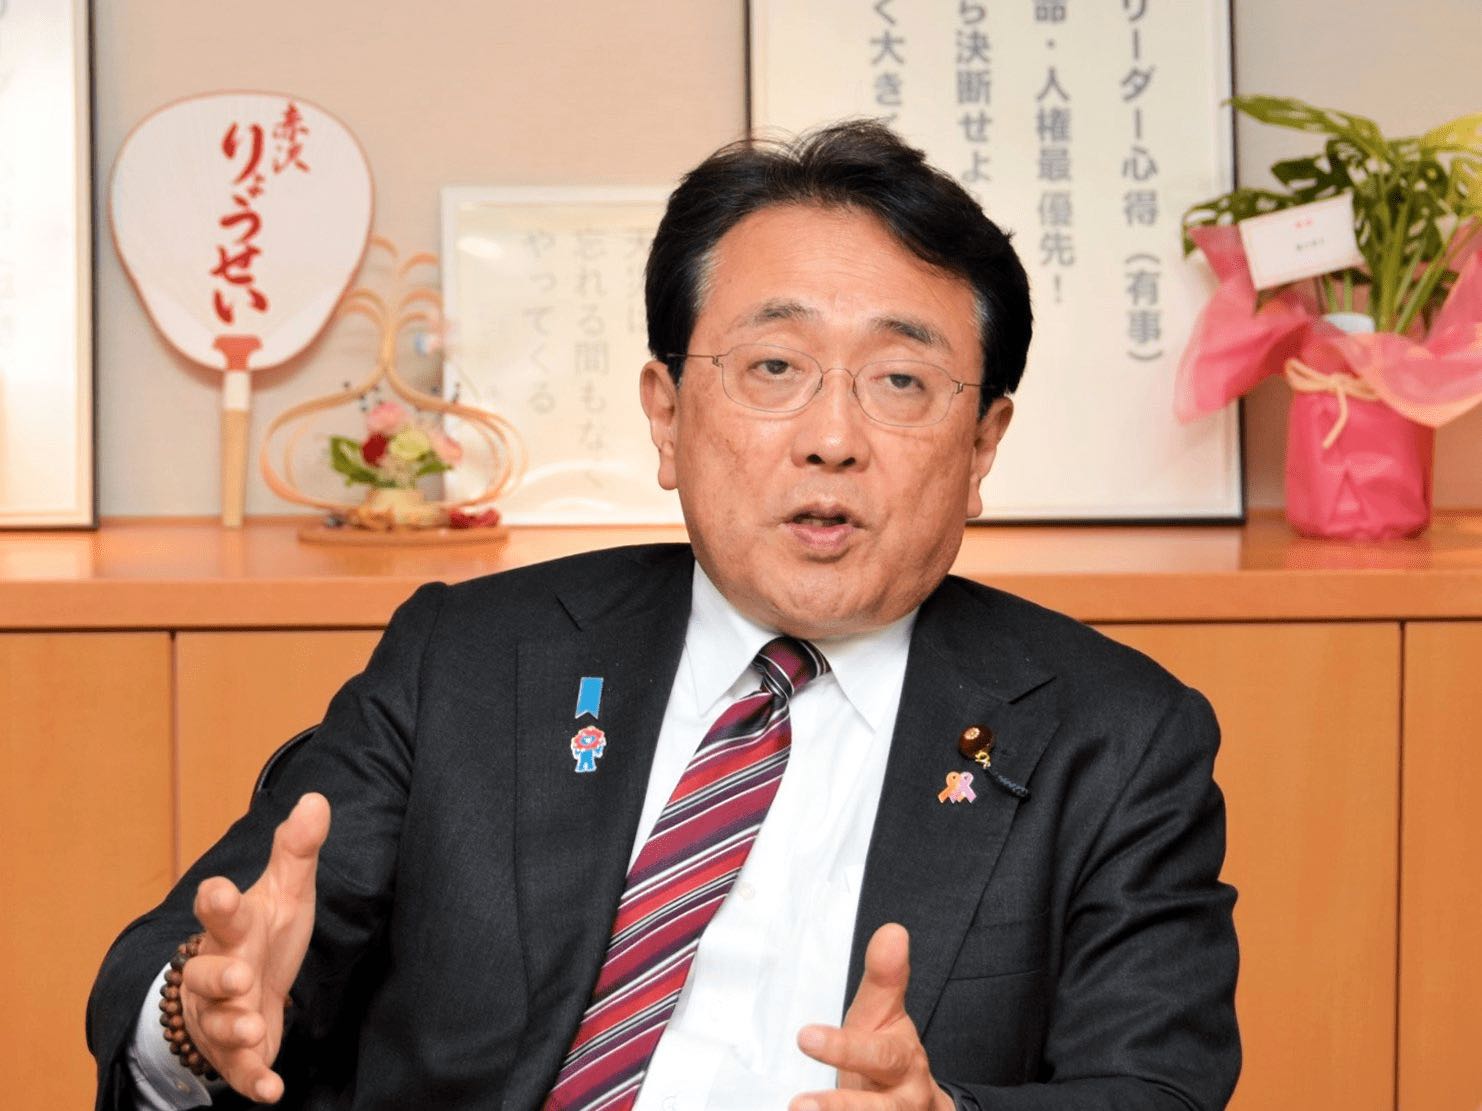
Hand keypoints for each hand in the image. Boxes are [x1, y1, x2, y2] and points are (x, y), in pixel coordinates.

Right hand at [178, 793, 330, 1103]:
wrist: (239, 989)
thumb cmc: (262, 933)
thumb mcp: (285, 890)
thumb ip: (297, 850)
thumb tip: (316, 799)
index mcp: (233, 926)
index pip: (218, 910)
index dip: (217, 901)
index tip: (220, 891)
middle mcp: (218, 969)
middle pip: (207, 971)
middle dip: (219, 975)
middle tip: (240, 975)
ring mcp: (221, 1014)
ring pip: (218, 1022)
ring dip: (235, 1027)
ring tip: (254, 1028)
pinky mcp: (235, 1054)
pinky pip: (240, 1071)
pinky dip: (254, 1081)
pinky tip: (272, 1092)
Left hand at [790, 923, 953, 1110]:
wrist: (918, 1107)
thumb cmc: (890, 1053)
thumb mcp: (886, 1015)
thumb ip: (885, 977)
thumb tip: (892, 931)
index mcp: (902, 1060)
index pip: (877, 1054)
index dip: (843, 1048)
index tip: (805, 1038)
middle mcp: (900, 1099)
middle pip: (877, 1110)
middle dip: (841, 1108)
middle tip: (799, 1106)